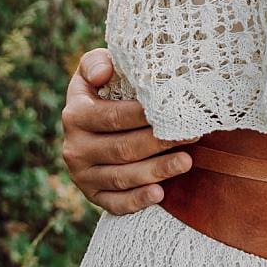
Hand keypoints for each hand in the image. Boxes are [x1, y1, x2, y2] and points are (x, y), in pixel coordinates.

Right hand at [60, 48, 195, 214]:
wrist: (94, 122)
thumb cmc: (106, 88)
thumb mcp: (97, 69)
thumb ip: (97, 63)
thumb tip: (105, 71)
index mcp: (75, 115)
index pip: (112, 117)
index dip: (143, 115)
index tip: (174, 110)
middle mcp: (74, 147)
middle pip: (121, 148)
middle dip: (159, 143)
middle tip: (193, 135)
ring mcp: (82, 175)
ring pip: (121, 177)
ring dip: (156, 171)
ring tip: (186, 162)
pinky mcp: (93, 195)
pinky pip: (114, 203)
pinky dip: (136, 201)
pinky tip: (159, 195)